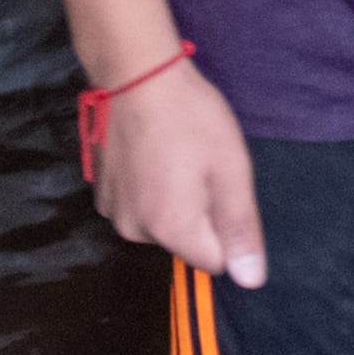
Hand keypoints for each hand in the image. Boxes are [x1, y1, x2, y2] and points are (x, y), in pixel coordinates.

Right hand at [97, 61, 265, 286]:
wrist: (134, 73)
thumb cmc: (191, 118)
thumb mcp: (232, 171)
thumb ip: (241, 229)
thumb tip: (251, 281)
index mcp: (172, 231)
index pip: (215, 262)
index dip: (227, 228)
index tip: (222, 186)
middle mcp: (136, 231)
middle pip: (186, 243)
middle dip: (200, 214)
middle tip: (199, 165)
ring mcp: (113, 212)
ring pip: (161, 224)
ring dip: (173, 200)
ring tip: (175, 155)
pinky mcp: (101, 192)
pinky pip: (139, 206)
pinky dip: (149, 189)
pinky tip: (152, 153)